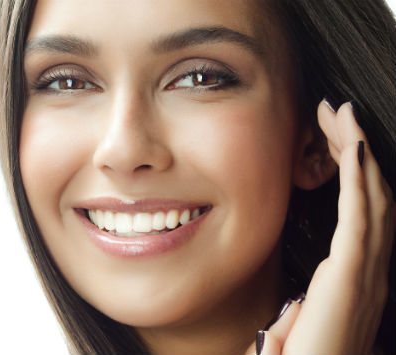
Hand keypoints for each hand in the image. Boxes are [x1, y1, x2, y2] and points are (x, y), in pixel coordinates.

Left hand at [245, 100, 394, 354]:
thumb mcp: (300, 328)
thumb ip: (303, 308)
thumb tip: (297, 301)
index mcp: (356, 277)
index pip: (361, 211)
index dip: (353, 170)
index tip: (333, 135)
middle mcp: (370, 269)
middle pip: (371, 195)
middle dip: (356, 148)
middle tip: (336, 111)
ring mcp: (367, 272)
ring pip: (371, 197)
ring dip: (358, 151)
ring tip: (342, 114)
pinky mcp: (352, 277)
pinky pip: (360, 218)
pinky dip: (359, 179)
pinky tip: (354, 146)